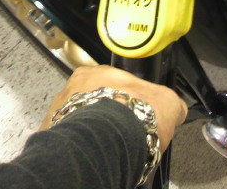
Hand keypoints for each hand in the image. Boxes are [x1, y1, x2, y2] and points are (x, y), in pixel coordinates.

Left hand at [40, 65, 187, 151]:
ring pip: (77, 120)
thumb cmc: (133, 117)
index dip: (125, 98)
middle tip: (120, 132)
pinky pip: (66, 140)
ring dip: (89, 130)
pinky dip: (79, 147)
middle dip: (105, 114)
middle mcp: (74, 87)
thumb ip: (169, 102)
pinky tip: (94, 154)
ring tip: (107, 146)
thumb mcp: (166, 103)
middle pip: (91, 100)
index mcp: (99, 72)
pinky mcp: (50, 134)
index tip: (132, 113)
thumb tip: (176, 108)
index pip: (112, 81)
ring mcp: (59, 111)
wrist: (106, 143)